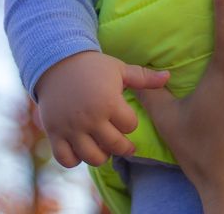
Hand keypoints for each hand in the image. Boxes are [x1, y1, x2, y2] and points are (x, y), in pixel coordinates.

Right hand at [36, 50, 169, 167]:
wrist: (58, 62)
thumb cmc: (93, 66)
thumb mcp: (120, 69)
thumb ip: (144, 77)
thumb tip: (168, 77)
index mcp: (109, 101)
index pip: (130, 126)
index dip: (130, 123)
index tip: (126, 118)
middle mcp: (91, 118)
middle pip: (114, 146)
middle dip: (123, 146)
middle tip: (124, 144)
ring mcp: (71, 128)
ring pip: (92, 158)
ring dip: (102, 156)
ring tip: (103, 147)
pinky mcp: (55, 133)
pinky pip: (67, 159)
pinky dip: (75, 159)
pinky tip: (81, 149)